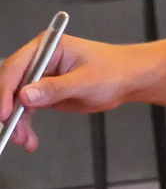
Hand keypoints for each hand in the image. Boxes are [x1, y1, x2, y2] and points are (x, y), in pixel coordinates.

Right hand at [0, 37, 136, 152]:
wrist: (129, 80)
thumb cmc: (114, 71)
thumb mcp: (86, 81)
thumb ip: (55, 89)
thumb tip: (24, 95)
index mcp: (47, 47)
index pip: (16, 67)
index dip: (5, 90)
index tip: (5, 113)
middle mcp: (39, 60)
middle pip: (10, 86)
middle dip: (8, 111)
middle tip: (10, 132)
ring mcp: (40, 77)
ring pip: (16, 102)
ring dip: (17, 123)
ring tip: (23, 141)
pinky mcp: (44, 93)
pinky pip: (26, 110)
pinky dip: (25, 126)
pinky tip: (29, 140)